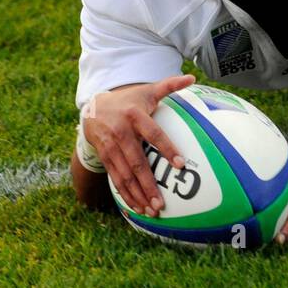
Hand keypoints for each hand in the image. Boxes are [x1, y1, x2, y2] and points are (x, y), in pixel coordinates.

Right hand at [82, 73, 194, 215]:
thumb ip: (170, 85)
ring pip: (125, 174)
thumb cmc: (130, 101)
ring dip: (137, 194)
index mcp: (135, 115)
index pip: (154, 134)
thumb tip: (192, 77)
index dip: (167, 149)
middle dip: (149, 184)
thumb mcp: (147, 91)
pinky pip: (115, 178)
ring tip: (151, 210)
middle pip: (137, 162)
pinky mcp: (104, 156)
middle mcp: (121, 132)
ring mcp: (111, 146)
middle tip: (161, 203)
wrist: (94, 107)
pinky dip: (125, 194)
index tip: (180, 164)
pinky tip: (135, 207)